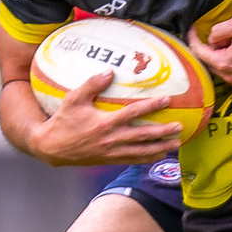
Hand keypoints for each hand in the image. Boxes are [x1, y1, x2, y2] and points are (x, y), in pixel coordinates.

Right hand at [27, 71, 182, 165]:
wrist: (52, 148)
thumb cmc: (63, 121)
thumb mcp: (73, 99)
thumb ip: (92, 84)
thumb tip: (110, 71)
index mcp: (105, 124)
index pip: (134, 113)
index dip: (152, 106)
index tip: (167, 100)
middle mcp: (112, 140)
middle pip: (144, 136)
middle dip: (164, 132)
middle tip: (180, 127)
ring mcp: (112, 153)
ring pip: (142, 152)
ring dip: (161, 148)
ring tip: (177, 144)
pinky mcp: (110, 161)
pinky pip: (134, 160)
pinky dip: (148, 158)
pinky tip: (159, 154)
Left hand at [188, 16, 231, 90]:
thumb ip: (219, 31)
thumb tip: (211, 39)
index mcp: (225, 62)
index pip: (200, 52)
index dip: (193, 39)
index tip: (191, 30)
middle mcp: (230, 78)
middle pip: (209, 63)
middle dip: (211, 49)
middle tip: (222, 37)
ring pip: (221, 71)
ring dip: (222, 58)